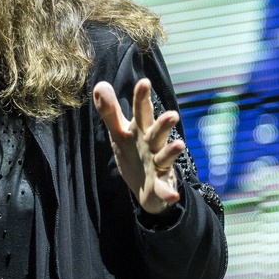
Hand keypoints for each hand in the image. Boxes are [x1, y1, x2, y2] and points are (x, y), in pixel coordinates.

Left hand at [93, 78, 183, 214]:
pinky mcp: (159, 184)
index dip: (141, 98)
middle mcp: (152, 144)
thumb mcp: (119, 132)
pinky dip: (168, 192)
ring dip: (172, 152)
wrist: (146, 187)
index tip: (144, 82)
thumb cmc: (134, 152)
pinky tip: (173, 196)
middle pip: (157, 132)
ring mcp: (157, 164)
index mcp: (141, 130)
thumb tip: (99, 85)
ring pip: (165, 156)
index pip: (141, 112)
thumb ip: (109, 111)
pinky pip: (163, 189)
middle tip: (172, 115)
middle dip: (164, 124)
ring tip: (179, 145)